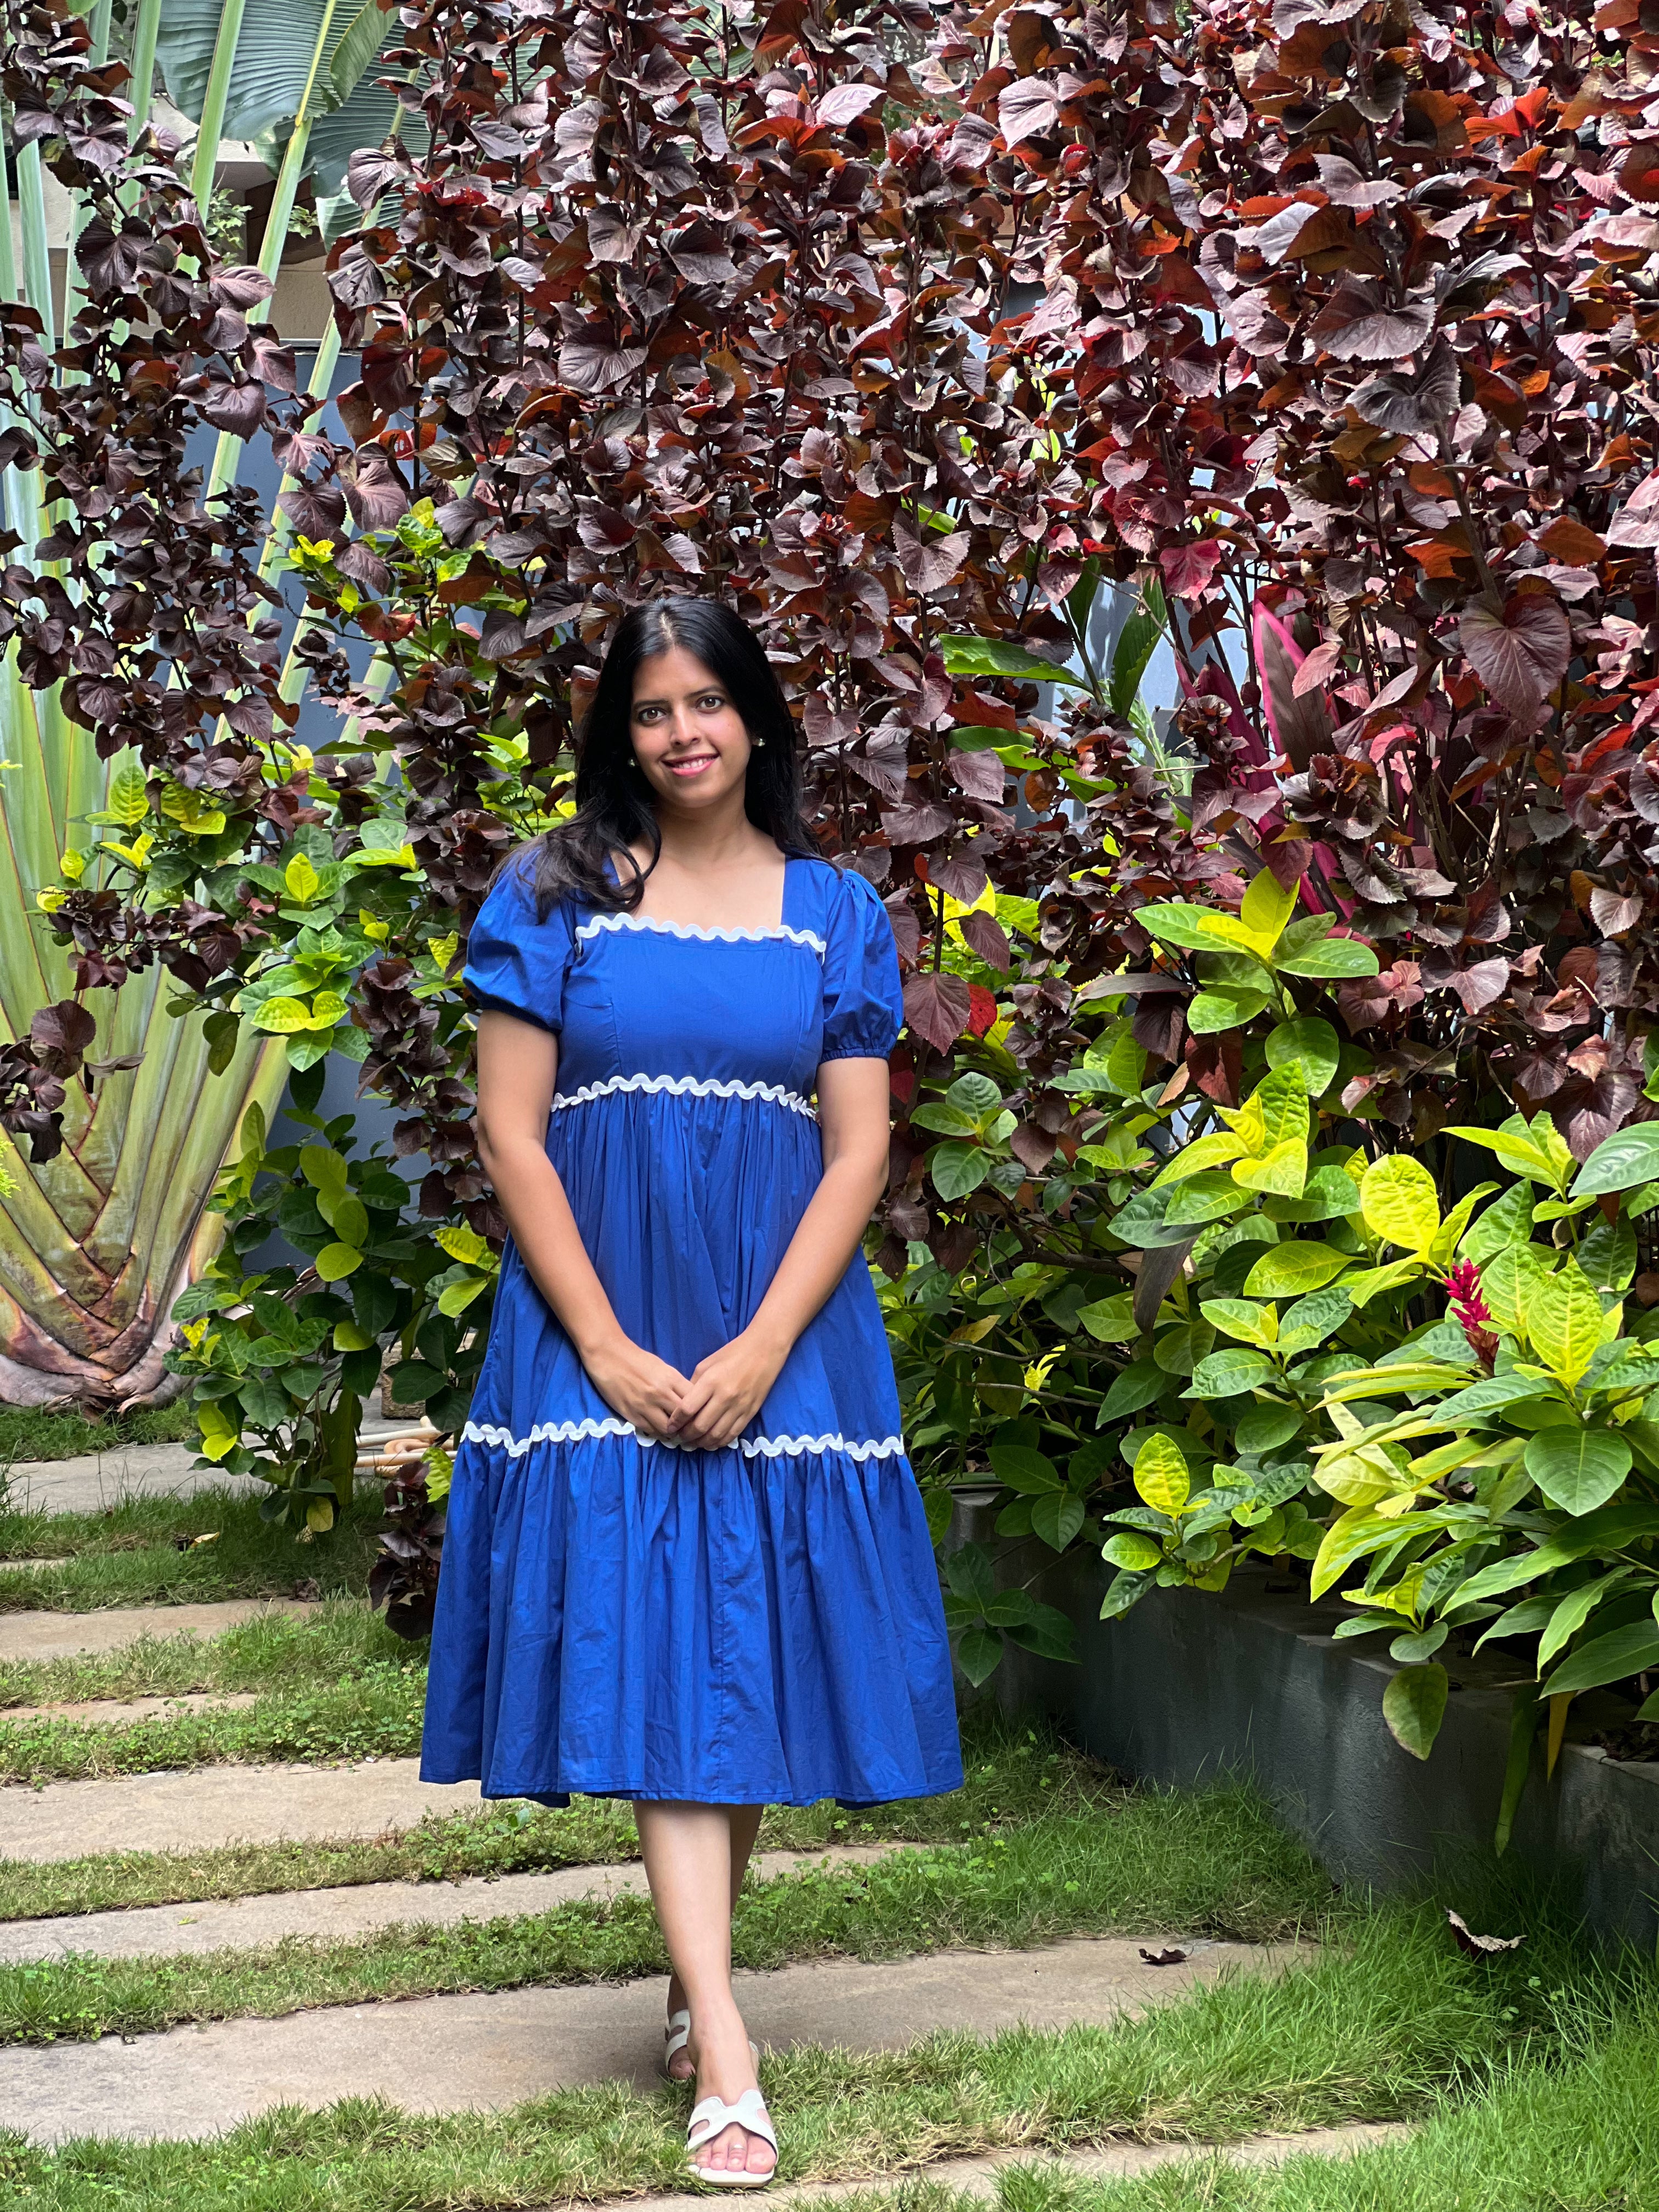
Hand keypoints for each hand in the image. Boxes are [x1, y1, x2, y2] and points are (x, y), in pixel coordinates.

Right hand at [580, 1333, 690, 1441]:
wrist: (608, 1356)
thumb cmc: (637, 1360)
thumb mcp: (663, 1367)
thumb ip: (676, 1384)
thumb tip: (690, 1401)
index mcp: (671, 1378)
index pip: (694, 1401)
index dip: (699, 1410)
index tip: (699, 1415)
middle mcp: (660, 1393)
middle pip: (684, 1418)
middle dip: (688, 1425)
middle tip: (690, 1428)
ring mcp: (645, 1405)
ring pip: (668, 1429)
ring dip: (673, 1432)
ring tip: (675, 1431)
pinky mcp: (631, 1414)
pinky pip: (650, 1431)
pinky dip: (657, 1433)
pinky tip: (660, 1429)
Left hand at [669, 1325, 790, 1449]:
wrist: (764, 1351)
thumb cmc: (732, 1354)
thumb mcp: (706, 1364)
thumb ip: (693, 1386)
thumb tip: (684, 1406)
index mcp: (711, 1382)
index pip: (687, 1409)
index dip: (676, 1421)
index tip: (670, 1426)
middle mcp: (725, 1397)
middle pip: (700, 1426)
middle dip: (686, 1435)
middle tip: (679, 1437)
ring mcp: (739, 1407)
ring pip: (716, 1435)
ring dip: (701, 1443)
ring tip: (693, 1443)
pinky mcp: (750, 1413)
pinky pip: (732, 1434)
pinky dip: (719, 1442)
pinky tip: (711, 1443)